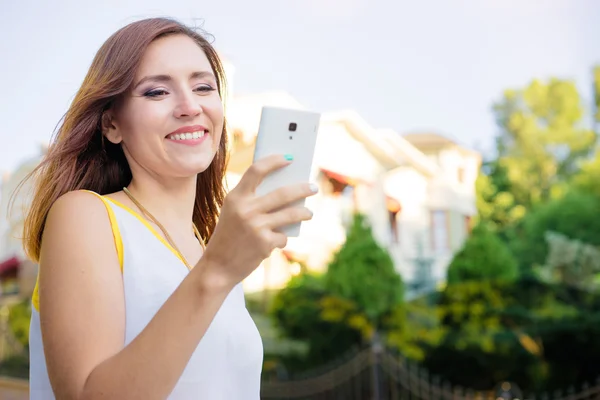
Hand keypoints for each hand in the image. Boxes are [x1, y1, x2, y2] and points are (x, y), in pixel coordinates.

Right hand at [201, 154, 317, 287]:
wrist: (217, 267)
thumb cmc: (229, 237)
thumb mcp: (233, 214)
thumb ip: (253, 201)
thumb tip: (287, 191)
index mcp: (235, 198)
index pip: (256, 170)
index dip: (274, 161)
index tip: (289, 158)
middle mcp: (245, 209)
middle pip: (282, 193)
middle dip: (302, 189)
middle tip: (313, 187)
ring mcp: (256, 226)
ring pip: (290, 214)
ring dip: (304, 213)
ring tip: (308, 213)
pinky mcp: (264, 243)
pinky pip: (283, 236)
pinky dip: (282, 239)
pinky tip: (276, 242)